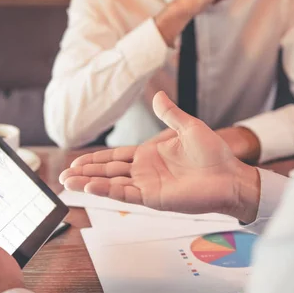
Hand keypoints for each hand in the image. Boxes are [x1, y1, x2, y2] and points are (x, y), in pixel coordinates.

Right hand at [60, 91, 260, 221]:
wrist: (229, 175)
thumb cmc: (214, 154)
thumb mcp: (188, 127)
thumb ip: (169, 114)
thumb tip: (157, 95)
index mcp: (150, 154)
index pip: (115, 157)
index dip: (95, 159)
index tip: (77, 161)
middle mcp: (144, 171)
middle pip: (107, 171)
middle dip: (85, 173)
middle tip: (64, 175)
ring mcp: (147, 185)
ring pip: (111, 184)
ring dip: (89, 183)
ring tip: (68, 183)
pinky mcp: (153, 197)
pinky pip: (125, 194)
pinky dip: (107, 191)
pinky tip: (90, 188)